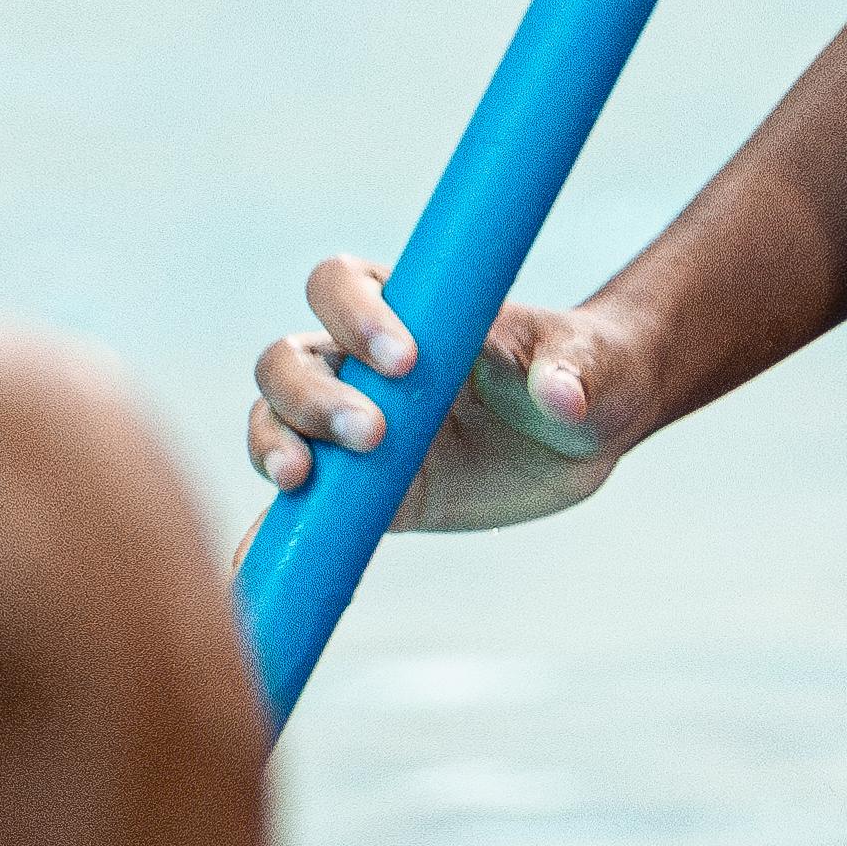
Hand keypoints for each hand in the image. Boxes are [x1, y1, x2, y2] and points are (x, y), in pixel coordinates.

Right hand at [245, 254, 644, 532]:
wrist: (588, 429)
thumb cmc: (590, 371)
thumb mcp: (593, 369)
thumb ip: (575, 374)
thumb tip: (560, 396)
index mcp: (413, 310)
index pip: (343, 283)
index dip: (354, 313)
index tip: (406, 359)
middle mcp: (365, 365)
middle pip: (288, 358)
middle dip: (310, 392)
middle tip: (373, 432)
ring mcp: (354, 431)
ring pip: (274, 420)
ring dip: (274, 444)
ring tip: (302, 479)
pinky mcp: (359, 494)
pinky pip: (295, 510)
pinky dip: (266, 531)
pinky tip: (253, 562)